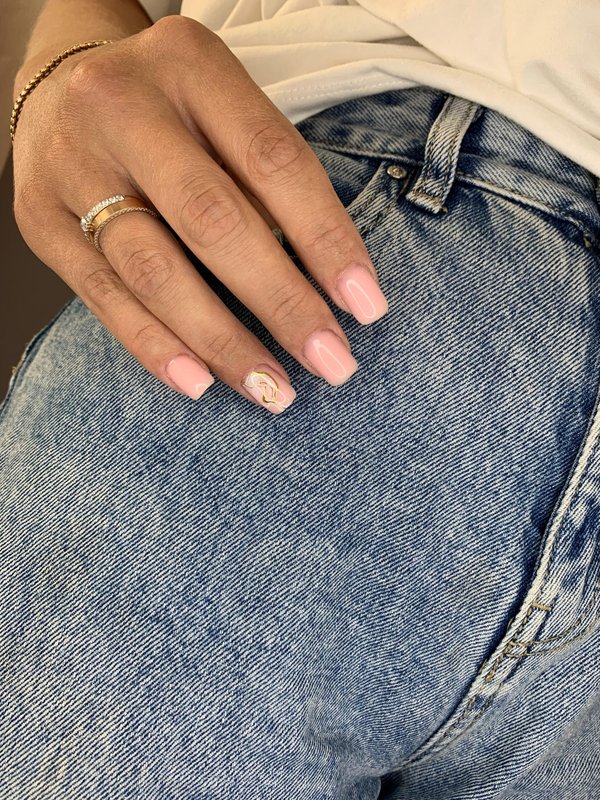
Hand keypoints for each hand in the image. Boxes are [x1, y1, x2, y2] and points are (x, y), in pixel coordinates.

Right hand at [12, 15, 388, 414]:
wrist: (60, 88)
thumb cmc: (170, 112)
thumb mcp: (223, 110)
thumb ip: (266, 181)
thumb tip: (328, 287)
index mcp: (189, 64)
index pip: (274, 161)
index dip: (326, 239)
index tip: (365, 306)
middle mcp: (121, 107)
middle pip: (214, 222)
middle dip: (282, 304)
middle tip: (332, 363)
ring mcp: (72, 165)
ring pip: (155, 271)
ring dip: (222, 342)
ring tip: (272, 389)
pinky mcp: (38, 220)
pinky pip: (103, 297)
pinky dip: (155, 347)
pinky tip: (199, 383)